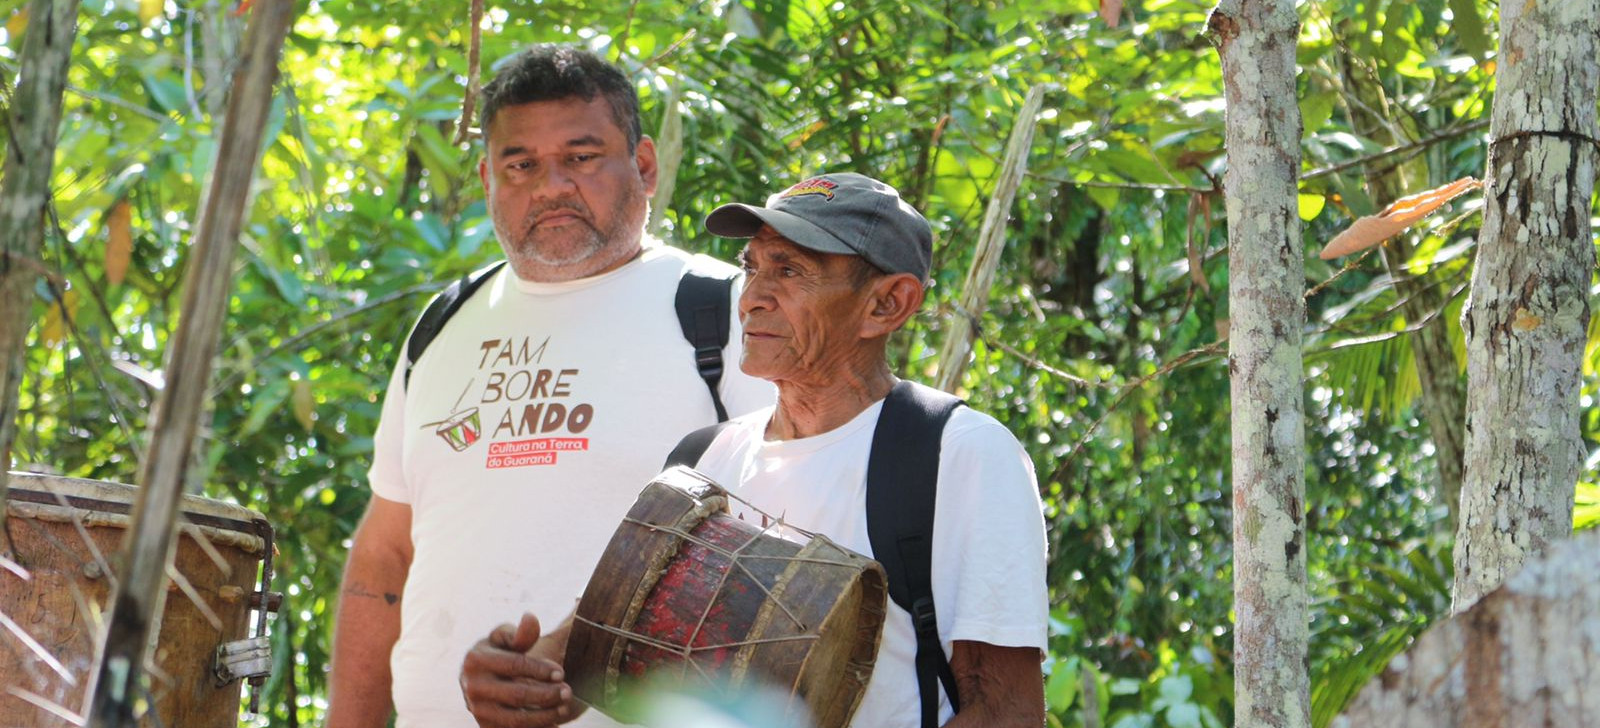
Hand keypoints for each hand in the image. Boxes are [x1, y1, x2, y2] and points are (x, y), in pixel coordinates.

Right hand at [460, 612, 582, 726]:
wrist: (480, 679)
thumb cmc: (499, 653)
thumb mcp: (505, 638)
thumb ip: (520, 632)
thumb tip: (531, 618)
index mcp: (476, 660)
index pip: (515, 665)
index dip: (541, 670)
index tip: (561, 673)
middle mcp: (472, 687)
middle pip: (517, 695)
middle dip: (547, 694)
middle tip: (568, 691)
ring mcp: (478, 711)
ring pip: (516, 720)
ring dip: (544, 716)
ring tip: (563, 707)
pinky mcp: (485, 727)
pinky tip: (552, 721)